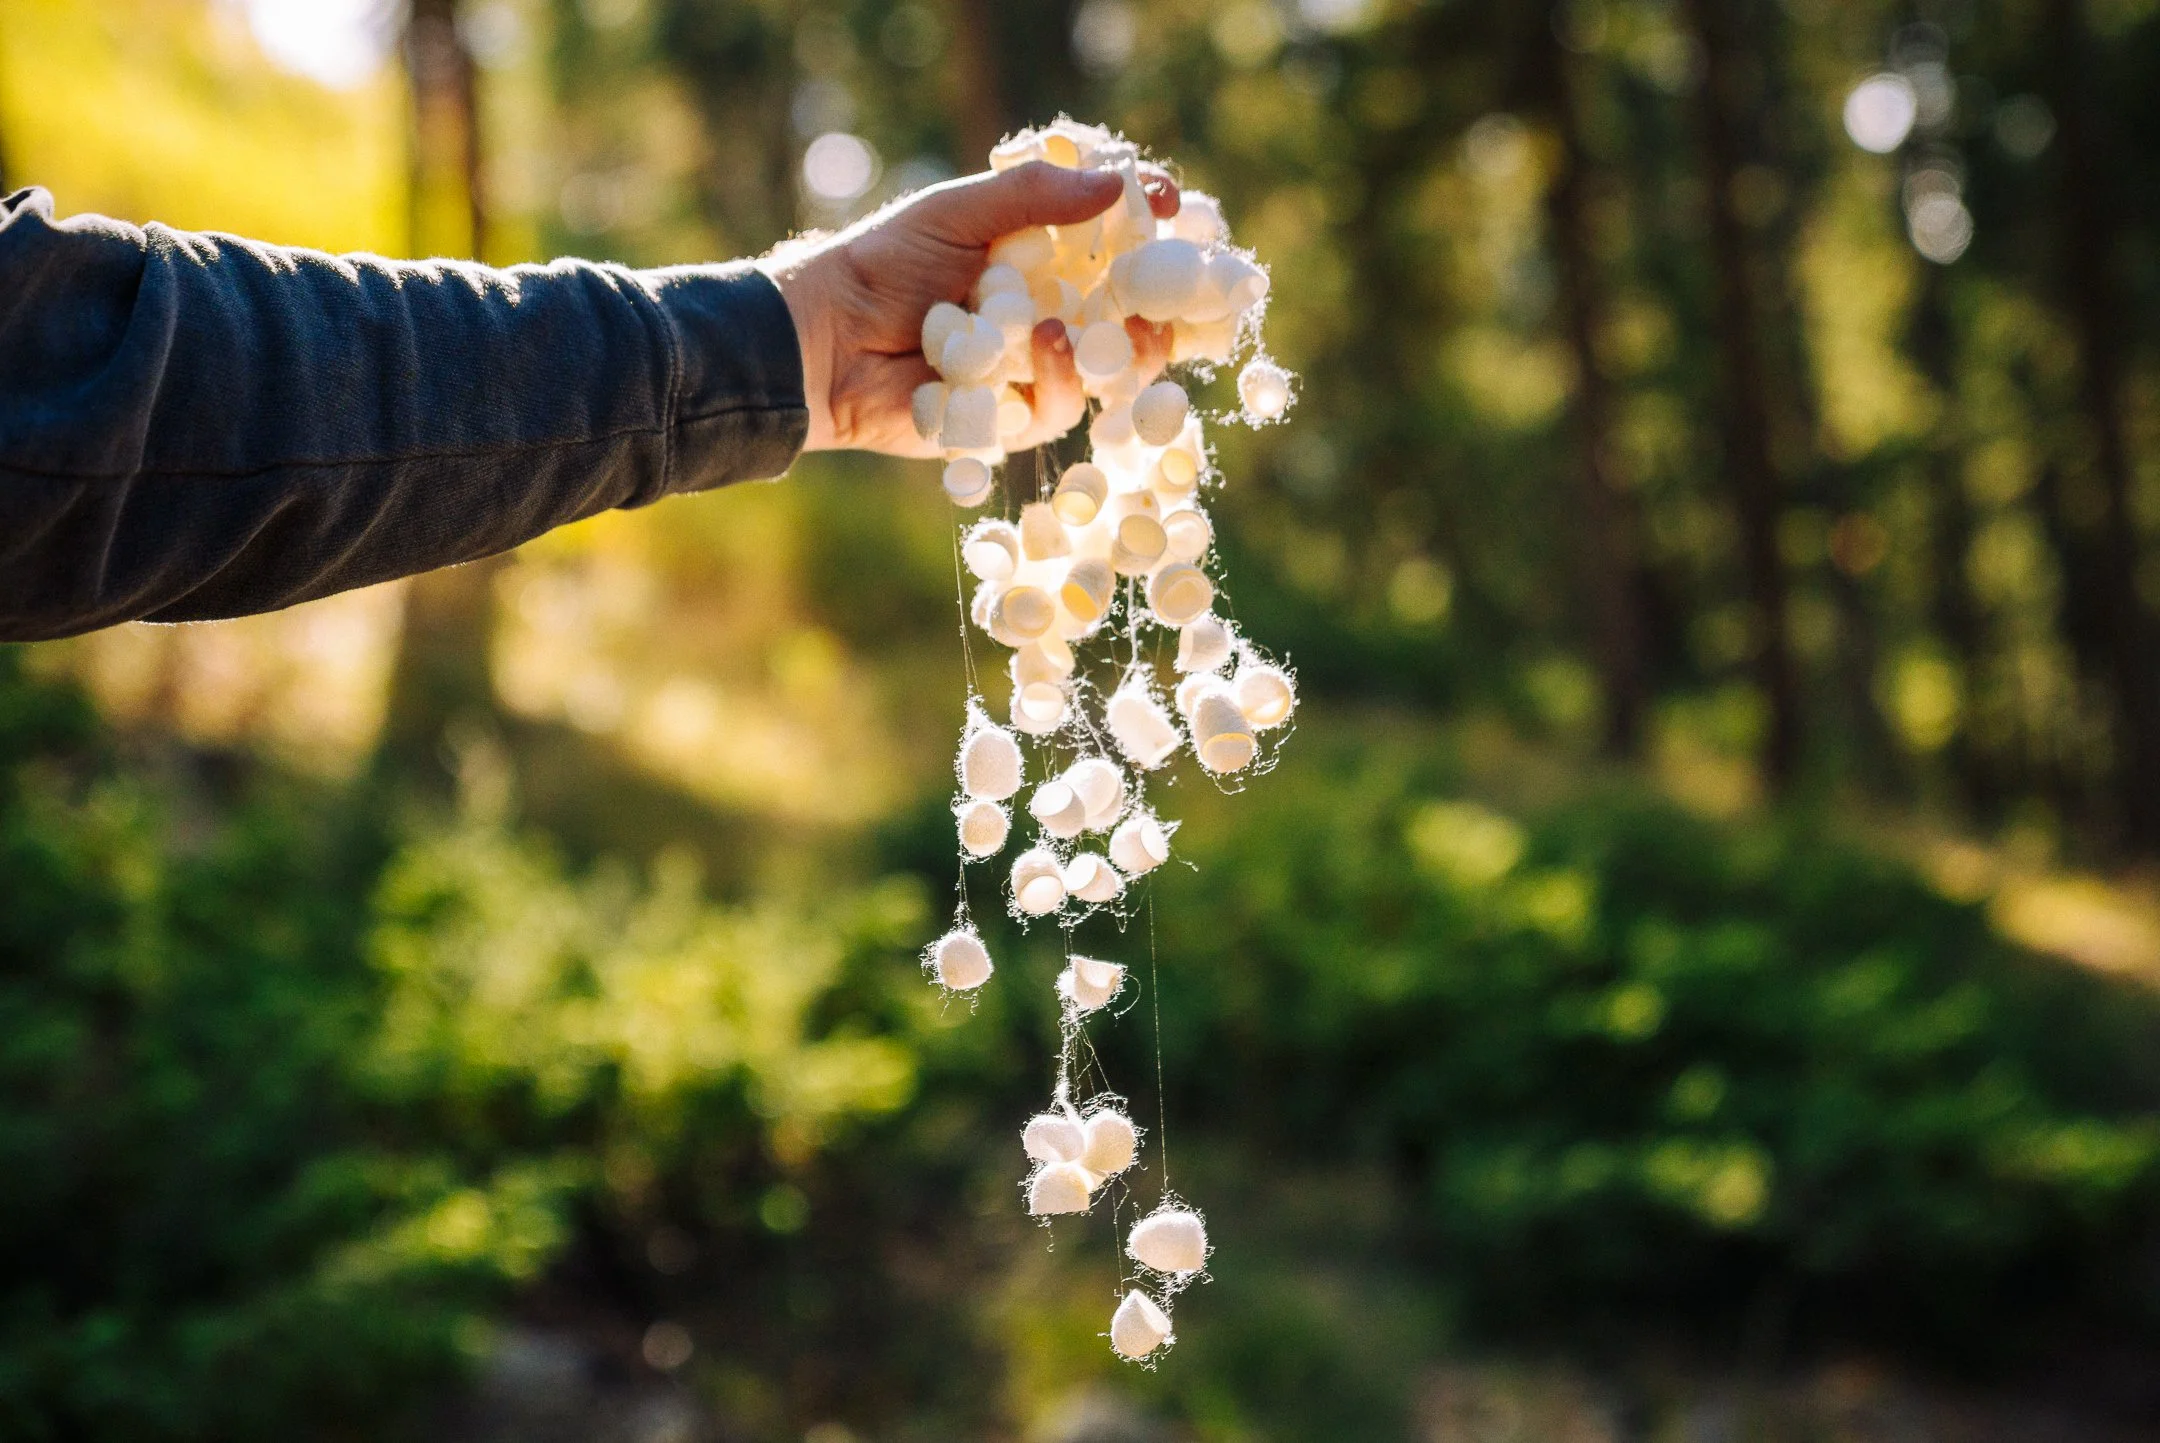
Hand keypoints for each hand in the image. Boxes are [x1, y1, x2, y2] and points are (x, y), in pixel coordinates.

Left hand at [759, 161, 1181, 456]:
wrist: (826, 336)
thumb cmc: (885, 264)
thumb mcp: (959, 212)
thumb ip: (1033, 197)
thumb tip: (1116, 184)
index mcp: (1041, 261)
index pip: (1115, 245)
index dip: (1150, 227)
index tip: (1173, 205)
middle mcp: (1046, 316)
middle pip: (1129, 317)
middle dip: (1160, 307)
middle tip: (1174, 293)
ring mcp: (1031, 372)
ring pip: (1106, 372)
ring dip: (1117, 352)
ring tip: (1094, 326)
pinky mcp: (1010, 421)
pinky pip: (1056, 409)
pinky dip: (1058, 380)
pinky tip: (1043, 345)